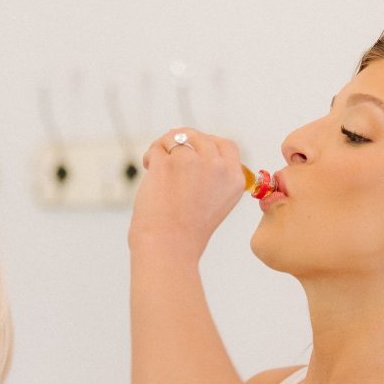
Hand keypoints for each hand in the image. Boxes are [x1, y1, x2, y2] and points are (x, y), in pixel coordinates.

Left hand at [129, 128, 245, 260]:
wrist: (168, 246)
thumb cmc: (187, 230)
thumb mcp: (217, 202)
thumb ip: (215, 176)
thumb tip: (196, 149)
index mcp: (234, 178)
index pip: (226, 145)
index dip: (207, 144)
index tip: (193, 152)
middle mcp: (217, 167)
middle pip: (200, 137)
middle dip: (182, 141)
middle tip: (169, 157)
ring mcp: (193, 162)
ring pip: (176, 138)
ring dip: (164, 148)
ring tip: (157, 168)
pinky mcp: (168, 163)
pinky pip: (157, 147)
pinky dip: (150, 157)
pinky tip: (149, 170)